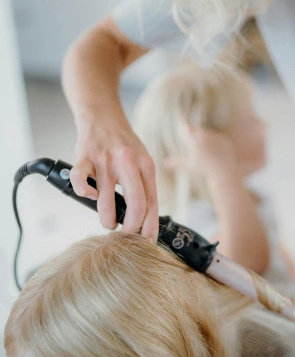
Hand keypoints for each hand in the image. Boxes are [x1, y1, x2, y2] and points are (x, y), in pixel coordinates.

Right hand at [70, 119, 157, 238]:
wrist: (102, 115)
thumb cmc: (123, 144)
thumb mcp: (142, 161)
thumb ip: (144, 185)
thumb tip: (145, 219)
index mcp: (146, 164)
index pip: (152, 202)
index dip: (150, 226)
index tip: (146, 241)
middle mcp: (127, 162)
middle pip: (136, 204)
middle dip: (131, 228)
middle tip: (125, 236)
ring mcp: (105, 159)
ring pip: (106, 200)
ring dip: (107, 219)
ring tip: (108, 222)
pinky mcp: (85, 157)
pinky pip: (80, 180)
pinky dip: (82, 193)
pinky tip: (87, 195)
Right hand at [166, 126, 237, 181]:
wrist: (224, 173)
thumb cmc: (204, 170)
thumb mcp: (190, 166)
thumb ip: (177, 162)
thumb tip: (165, 163)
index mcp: (194, 141)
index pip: (185, 127)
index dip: (182, 127)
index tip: (180, 127)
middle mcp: (204, 136)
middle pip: (196, 129)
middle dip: (194, 134)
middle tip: (195, 144)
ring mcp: (215, 136)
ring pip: (207, 133)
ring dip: (205, 139)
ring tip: (207, 152)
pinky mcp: (224, 138)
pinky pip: (217, 137)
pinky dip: (215, 143)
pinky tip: (216, 152)